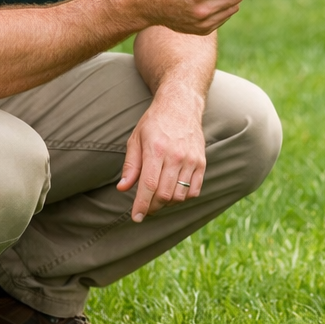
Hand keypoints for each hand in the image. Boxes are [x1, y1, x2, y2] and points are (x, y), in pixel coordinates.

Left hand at [117, 92, 206, 221]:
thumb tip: (123, 188)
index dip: (141, 205)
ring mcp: (191, 159)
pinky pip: (194, 190)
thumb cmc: (155, 122)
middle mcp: (175, 155)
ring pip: (179, 195)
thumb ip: (130, 165)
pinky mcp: (201, 162)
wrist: (181, 105)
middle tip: (145, 207)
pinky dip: (183, 198)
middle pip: (164, 194)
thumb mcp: (136, 139)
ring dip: (167, 203)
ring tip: (158, 198)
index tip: (136, 217)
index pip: (148, 185)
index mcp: (156, 149)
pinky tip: (174, 192)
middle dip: (152, 207)